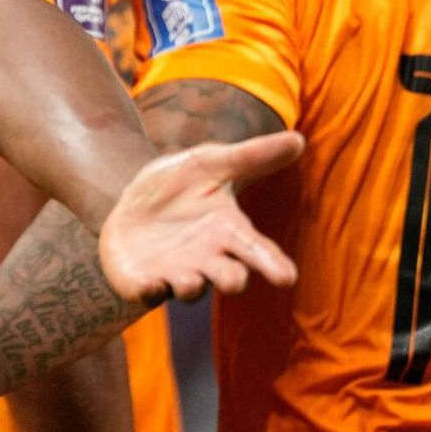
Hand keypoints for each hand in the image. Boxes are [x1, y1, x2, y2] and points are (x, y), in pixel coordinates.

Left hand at [98, 132, 304, 302]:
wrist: (132, 200)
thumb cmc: (182, 184)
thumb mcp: (211, 163)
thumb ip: (252, 156)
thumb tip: (298, 139)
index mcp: (229, 232)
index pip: (257, 251)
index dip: (272, 264)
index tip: (287, 277)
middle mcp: (208, 260)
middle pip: (229, 277)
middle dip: (232, 280)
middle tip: (235, 281)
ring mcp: (176, 274)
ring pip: (190, 289)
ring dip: (190, 287)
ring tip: (189, 282)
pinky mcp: (144, 281)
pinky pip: (147, 292)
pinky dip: (148, 291)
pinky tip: (147, 285)